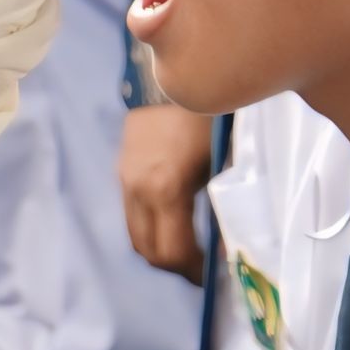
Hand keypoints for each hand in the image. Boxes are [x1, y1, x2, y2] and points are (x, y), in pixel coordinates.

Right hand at [118, 103, 215, 281]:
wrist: (167, 74)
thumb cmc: (208, 115)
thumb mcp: (222, 161)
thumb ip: (221, 204)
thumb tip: (229, 241)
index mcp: (165, 190)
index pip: (173, 252)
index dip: (193, 271)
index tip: (213, 275)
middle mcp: (137, 190)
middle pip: (148, 251)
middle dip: (174, 266)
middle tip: (200, 267)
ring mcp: (124, 180)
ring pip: (135, 235)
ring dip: (159, 248)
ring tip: (186, 247)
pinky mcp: (121, 169)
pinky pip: (131, 213)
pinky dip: (149, 226)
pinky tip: (171, 218)